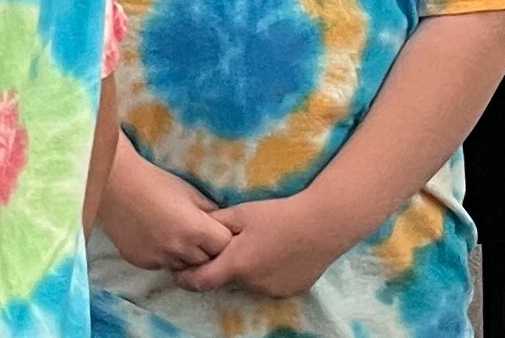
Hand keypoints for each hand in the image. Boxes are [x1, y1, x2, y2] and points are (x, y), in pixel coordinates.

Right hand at [97, 148, 234, 272]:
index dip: (221, 237)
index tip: (213, 229)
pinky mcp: (141, 261)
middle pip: (205, 261)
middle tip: (193, 232)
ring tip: (172, 234)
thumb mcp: (190, 192)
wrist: (114, 184)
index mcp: (195, 229)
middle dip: (204, 249)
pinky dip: (162, 255)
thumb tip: (223, 225)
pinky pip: (161, 264)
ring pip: (183, 266)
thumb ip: (209, 212)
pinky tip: (153, 236)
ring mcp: (159, 258)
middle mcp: (179, 249)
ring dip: (183, 255)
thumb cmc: (154, 181)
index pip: (224, 246)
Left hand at [174, 194, 372, 297]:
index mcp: (235, 265)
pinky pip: (269, 284)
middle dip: (223, 267)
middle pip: (227, 280)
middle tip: (231, 246)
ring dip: (247, 270)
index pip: (199, 282)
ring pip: (249, 283)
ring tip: (260, 246)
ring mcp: (272, 289)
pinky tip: (278, 253)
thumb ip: (215, 223)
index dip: (186, 278)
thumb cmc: (279, 215)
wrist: (324, 224)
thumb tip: (196, 228)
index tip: (180, 271)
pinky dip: (267, 273)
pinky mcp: (290, 290)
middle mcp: (252, 284)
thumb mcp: (241, 213)